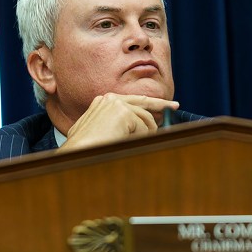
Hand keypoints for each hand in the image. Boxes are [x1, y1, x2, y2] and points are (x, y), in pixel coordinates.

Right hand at [59, 93, 178, 151]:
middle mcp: (109, 99)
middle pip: (143, 102)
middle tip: (175, 106)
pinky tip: (128, 142)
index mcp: (102, 102)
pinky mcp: (123, 112)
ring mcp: (116, 104)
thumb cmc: (84, 148)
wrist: (77, 152)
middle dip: (161, 105)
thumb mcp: (98, 132)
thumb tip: (137, 129)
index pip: (132, 100)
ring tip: (132, 144)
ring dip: (144, 134)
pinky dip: (140, 138)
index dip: (151, 102)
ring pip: (145, 119)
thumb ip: (115, 125)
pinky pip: (143, 127)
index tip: (166, 104)